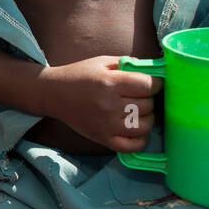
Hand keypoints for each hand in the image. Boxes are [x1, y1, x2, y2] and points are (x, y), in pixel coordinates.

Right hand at [39, 56, 160, 151]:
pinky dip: (140, 139)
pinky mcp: (102, 139)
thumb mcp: (102, 62)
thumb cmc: (79, 75)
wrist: (52, 94)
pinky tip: (136, 129)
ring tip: (139, 112)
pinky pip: (132, 146)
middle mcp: (109, 105)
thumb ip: (128, 63)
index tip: (153, 83)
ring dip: (147, 118)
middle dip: (149, 99)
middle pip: (148, 105)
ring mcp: (106, 125)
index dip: (156, 83)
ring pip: (144, 125)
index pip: (148, 85)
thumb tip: (155, 71)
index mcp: (110, 82)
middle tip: (141, 96)